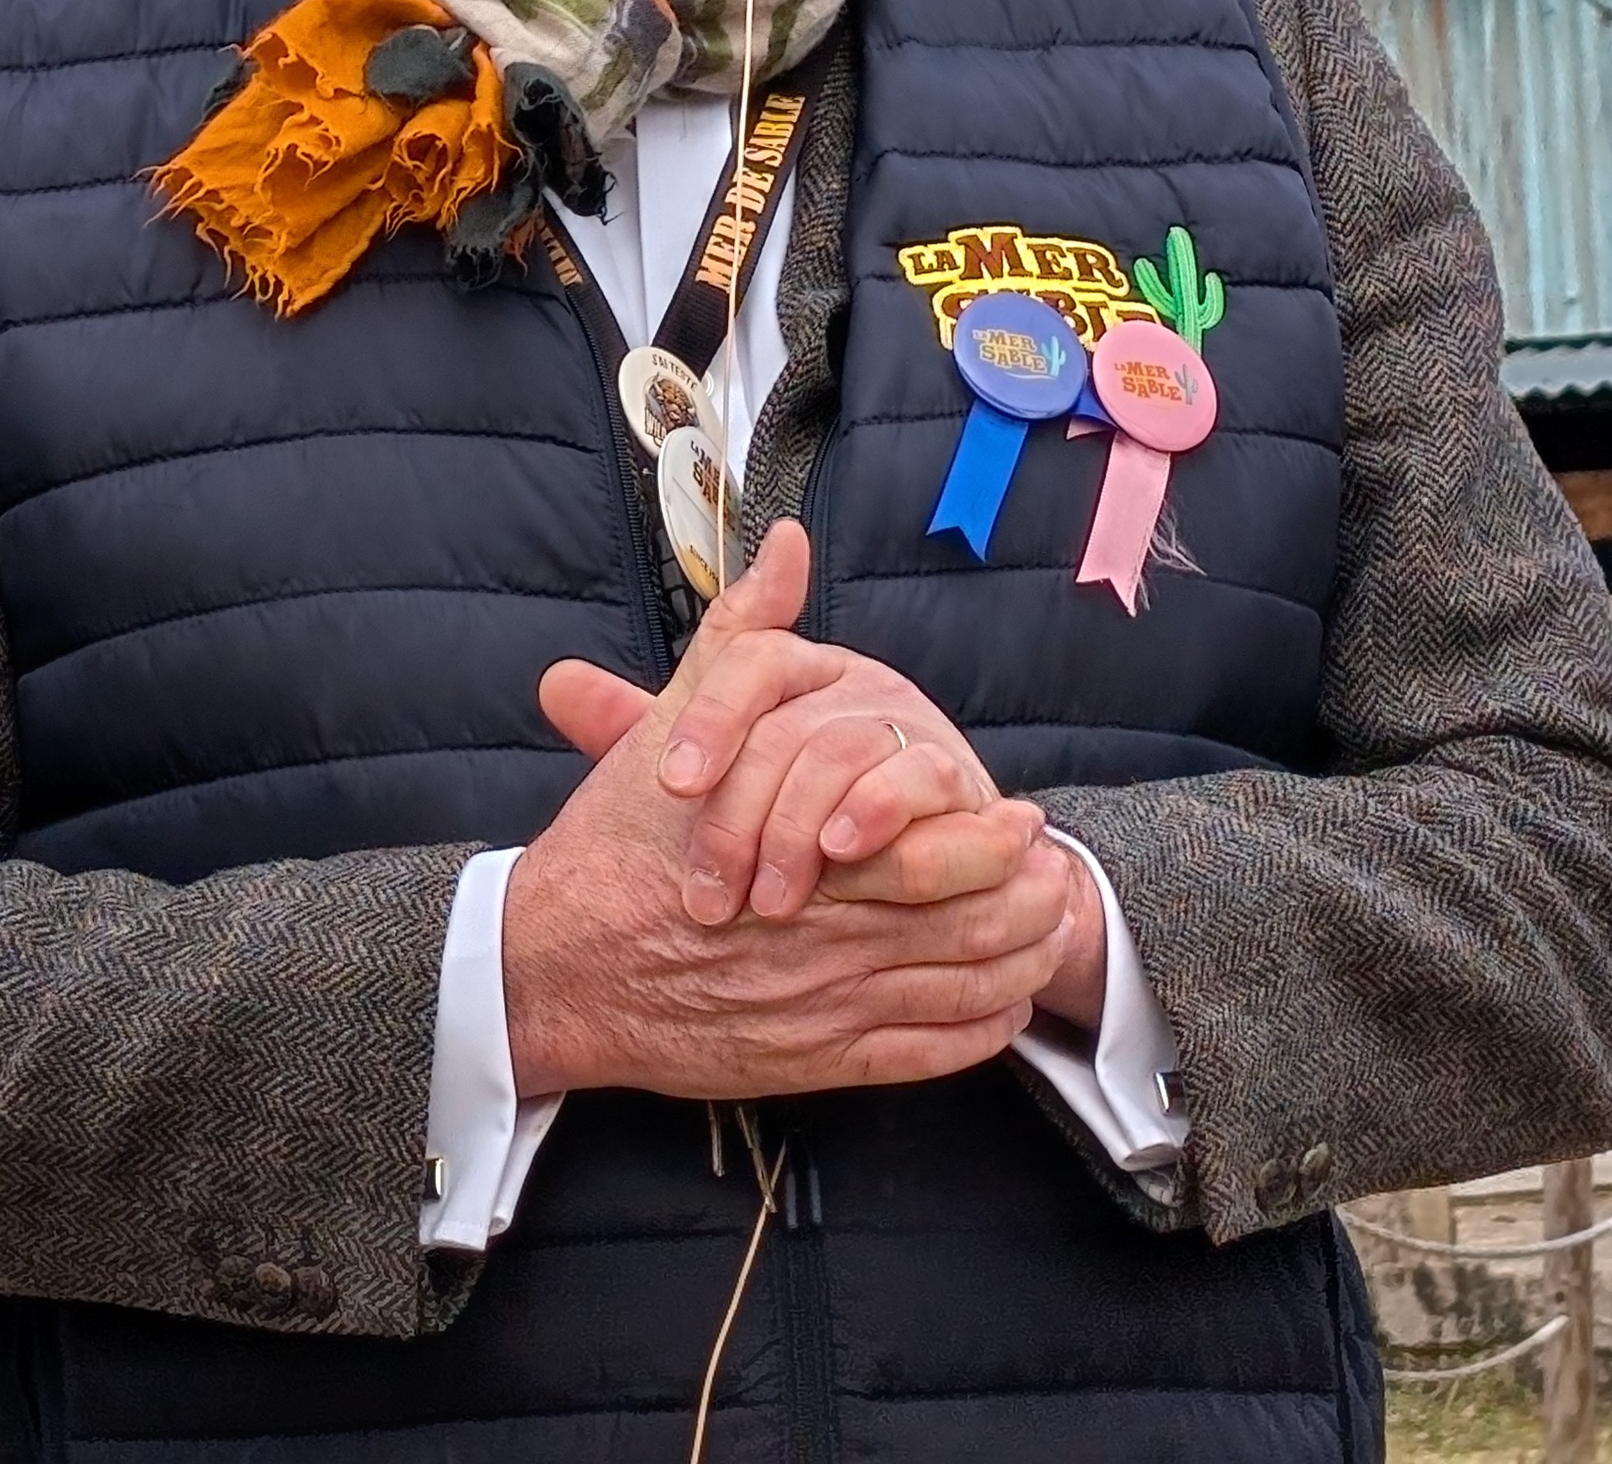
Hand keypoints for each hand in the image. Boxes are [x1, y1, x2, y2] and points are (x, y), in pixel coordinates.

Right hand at [505, 525, 1071, 1102]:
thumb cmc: (613, 846)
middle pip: (961, 928)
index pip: (930, 851)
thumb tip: (787, 548)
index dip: (991, 838)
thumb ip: (740, 636)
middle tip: (1060, 880)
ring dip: (1012, 965)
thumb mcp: (672, 726)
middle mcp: (822, 936)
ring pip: (950, 993)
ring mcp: (819, 1008)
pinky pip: (918, 1056)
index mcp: (803, 852)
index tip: (1023, 818)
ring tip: (1045, 937)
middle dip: (1025, 905)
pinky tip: (999, 1010)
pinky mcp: (809, 1063)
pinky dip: (972, 1035)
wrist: (551, 965)